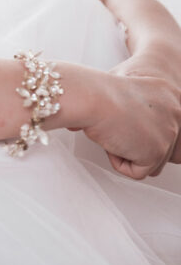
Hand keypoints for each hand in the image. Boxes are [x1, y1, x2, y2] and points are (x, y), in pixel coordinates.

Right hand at [81, 59, 180, 180]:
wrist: (92, 98)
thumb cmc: (99, 93)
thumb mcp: (132, 95)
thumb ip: (147, 112)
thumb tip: (145, 132)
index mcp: (172, 95)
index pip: (170, 130)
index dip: (146, 132)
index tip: (130, 124)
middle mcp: (177, 112)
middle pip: (164, 147)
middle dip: (138, 143)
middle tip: (120, 126)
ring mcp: (170, 132)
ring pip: (153, 162)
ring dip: (130, 152)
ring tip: (116, 131)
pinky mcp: (157, 152)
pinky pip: (138, 172)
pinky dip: (119, 161)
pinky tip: (113, 139)